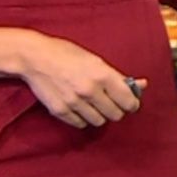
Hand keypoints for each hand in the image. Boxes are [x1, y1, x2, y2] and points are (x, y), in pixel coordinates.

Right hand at [18, 33, 145, 128]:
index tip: (130, 103)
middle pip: (115, 115)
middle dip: (116, 109)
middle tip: (111, 102)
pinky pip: (81, 124)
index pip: (128, 101)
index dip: (132, 103)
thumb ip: (117, 76)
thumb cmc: (66, 53)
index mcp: (102, 74)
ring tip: (93, 103)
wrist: (35, 57)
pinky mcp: (61, 111)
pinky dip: (83, 118)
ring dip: (100, 114)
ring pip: (99, 121)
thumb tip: (142, 85)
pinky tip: (80, 107)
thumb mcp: (95, 59)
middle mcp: (90, 90)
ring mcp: (74, 102)